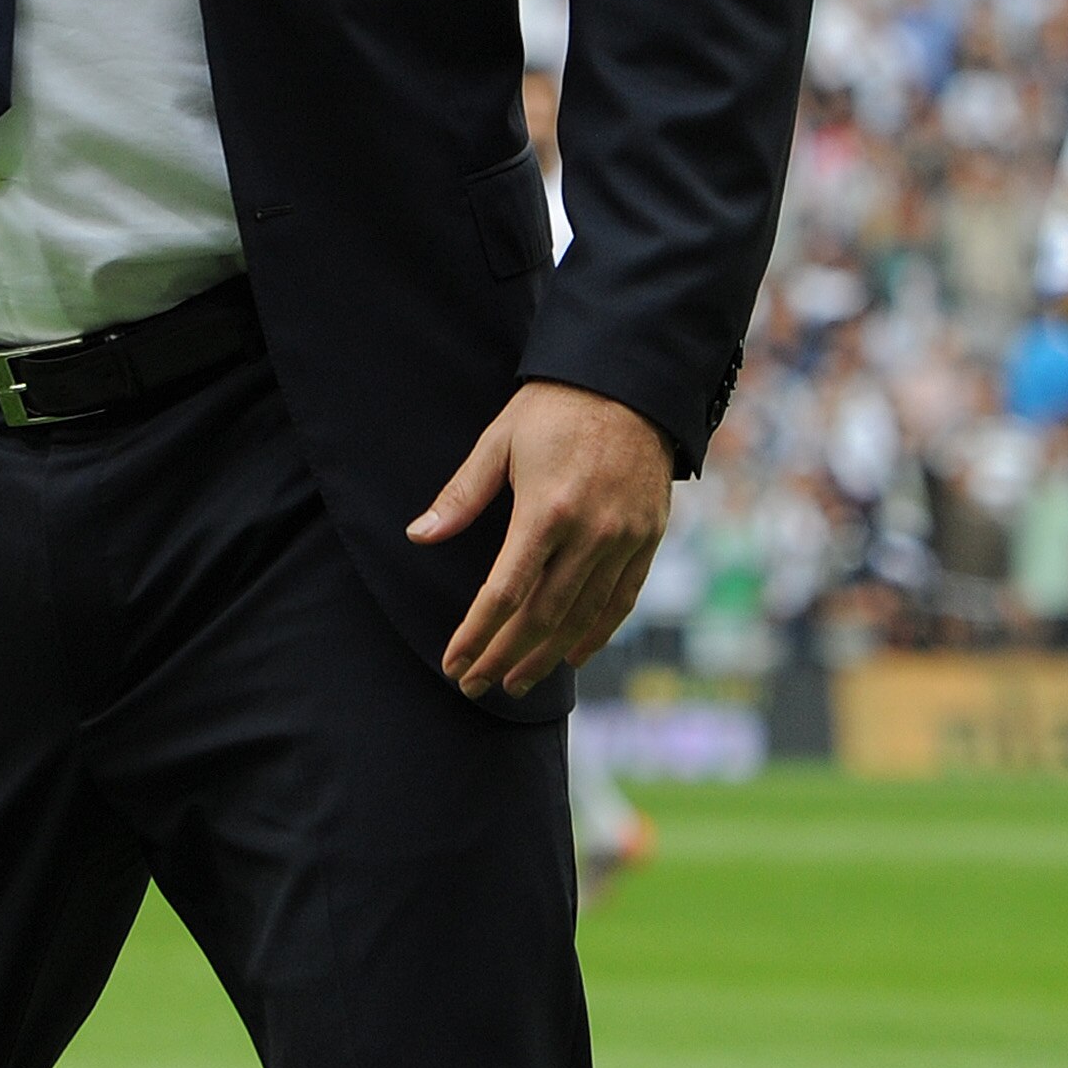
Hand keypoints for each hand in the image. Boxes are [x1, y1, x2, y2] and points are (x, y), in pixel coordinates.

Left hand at [410, 379, 672, 701]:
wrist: (629, 383)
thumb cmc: (554, 408)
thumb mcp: (499, 441)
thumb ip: (463, 494)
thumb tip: (420, 535)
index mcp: (546, 509)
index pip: (505, 592)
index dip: (477, 634)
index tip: (454, 661)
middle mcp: (590, 533)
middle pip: (543, 616)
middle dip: (505, 655)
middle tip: (476, 684)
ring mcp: (623, 540)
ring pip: (582, 617)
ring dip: (546, 656)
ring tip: (515, 681)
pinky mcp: (647, 539)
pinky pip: (621, 601)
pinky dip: (596, 634)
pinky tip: (572, 656)